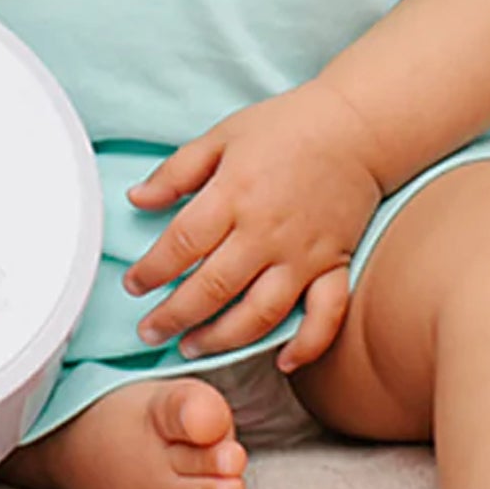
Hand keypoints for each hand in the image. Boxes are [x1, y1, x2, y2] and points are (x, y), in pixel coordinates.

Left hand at [122, 79, 384, 372]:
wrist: (356, 126)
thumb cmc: (285, 127)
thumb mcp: (222, 136)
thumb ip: (177, 171)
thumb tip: (136, 198)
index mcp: (233, 194)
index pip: (181, 244)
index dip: (151, 271)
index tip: (133, 286)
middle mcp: (265, 232)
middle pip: (212, 288)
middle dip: (174, 316)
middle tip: (149, 332)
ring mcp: (303, 254)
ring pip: (259, 314)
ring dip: (222, 339)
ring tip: (193, 349)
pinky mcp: (335, 265)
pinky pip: (325, 315)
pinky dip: (307, 344)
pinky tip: (283, 362)